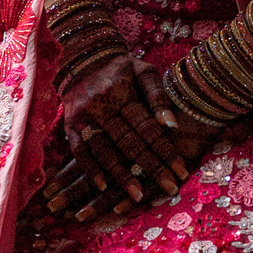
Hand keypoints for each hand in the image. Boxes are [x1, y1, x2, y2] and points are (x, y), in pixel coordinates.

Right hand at [43, 43, 191, 221]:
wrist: (83, 57)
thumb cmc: (121, 67)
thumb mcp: (144, 71)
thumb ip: (158, 96)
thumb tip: (171, 125)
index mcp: (123, 92)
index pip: (148, 127)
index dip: (165, 150)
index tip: (181, 171)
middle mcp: (102, 106)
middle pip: (129, 142)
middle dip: (151, 167)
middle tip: (169, 188)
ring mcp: (84, 117)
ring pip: (104, 151)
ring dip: (121, 175)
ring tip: (139, 196)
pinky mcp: (70, 125)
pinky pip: (79, 151)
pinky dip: (91, 169)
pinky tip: (104, 187)